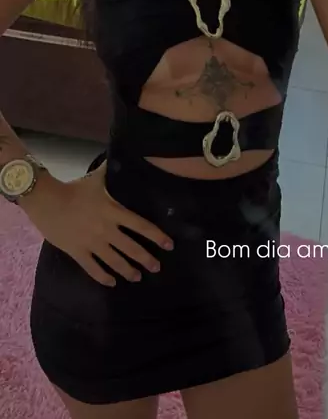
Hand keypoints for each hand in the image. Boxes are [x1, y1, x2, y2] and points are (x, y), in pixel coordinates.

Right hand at [25, 161, 173, 286]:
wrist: (47, 200)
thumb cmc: (73, 189)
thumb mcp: (96, 178)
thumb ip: (111, 170)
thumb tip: (122, 155)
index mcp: (114, 212)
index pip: (141, 226)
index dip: (157, 236)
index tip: (169, 245)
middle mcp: (106, 230)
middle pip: (131, 248)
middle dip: (146, 259)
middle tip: (157, 268)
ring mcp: (92, 243)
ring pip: (115, 261)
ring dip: (128, 271)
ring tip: (137, 277)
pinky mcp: (78, 252)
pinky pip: (93, 269)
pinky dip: (103, 277)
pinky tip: (111, 282)